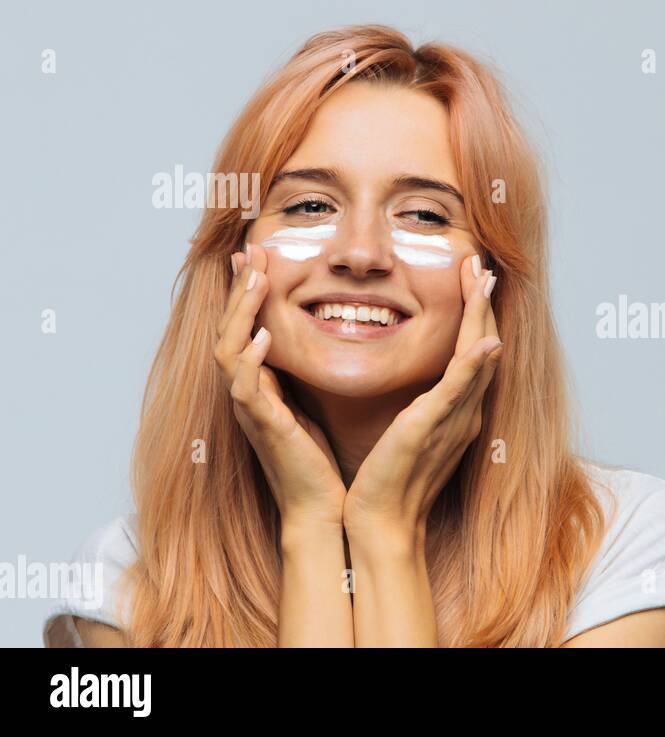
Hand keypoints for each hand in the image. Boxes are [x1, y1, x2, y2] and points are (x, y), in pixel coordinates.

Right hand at [216, 243, 345, 529]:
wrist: (322, 509)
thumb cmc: (319, 458)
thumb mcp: (312, 402)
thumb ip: (304, 372)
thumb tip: (322, 335)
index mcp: (258, 385)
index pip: (244, 327)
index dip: (246, 291)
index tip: (257, 255)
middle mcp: (247, 393)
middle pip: (229, 329)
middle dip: (239, 289)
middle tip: (250, 251)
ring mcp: (250, 410)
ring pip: (229, 350)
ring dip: (241, 312)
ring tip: (255, 279)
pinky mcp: (263, 428)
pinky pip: (246, 388)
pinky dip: (251, 360)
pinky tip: (265, 336)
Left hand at [343, 255, 502, 543]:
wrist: (382, 522)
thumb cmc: (388, 480)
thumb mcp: (405, 432)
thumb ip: (418, 404)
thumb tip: (416, 382)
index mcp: (455, 410)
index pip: (470, 352)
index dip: (473, 314)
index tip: (470, 278)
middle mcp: (464, 411)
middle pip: (482, 346)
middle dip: (482, 303)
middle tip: (480, 264)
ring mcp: (454, 419)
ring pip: (477, 358)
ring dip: (482, 317)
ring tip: (481, 279)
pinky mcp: (433, 427)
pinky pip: (459, 390)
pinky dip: (473, 364)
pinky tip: (484, 340)